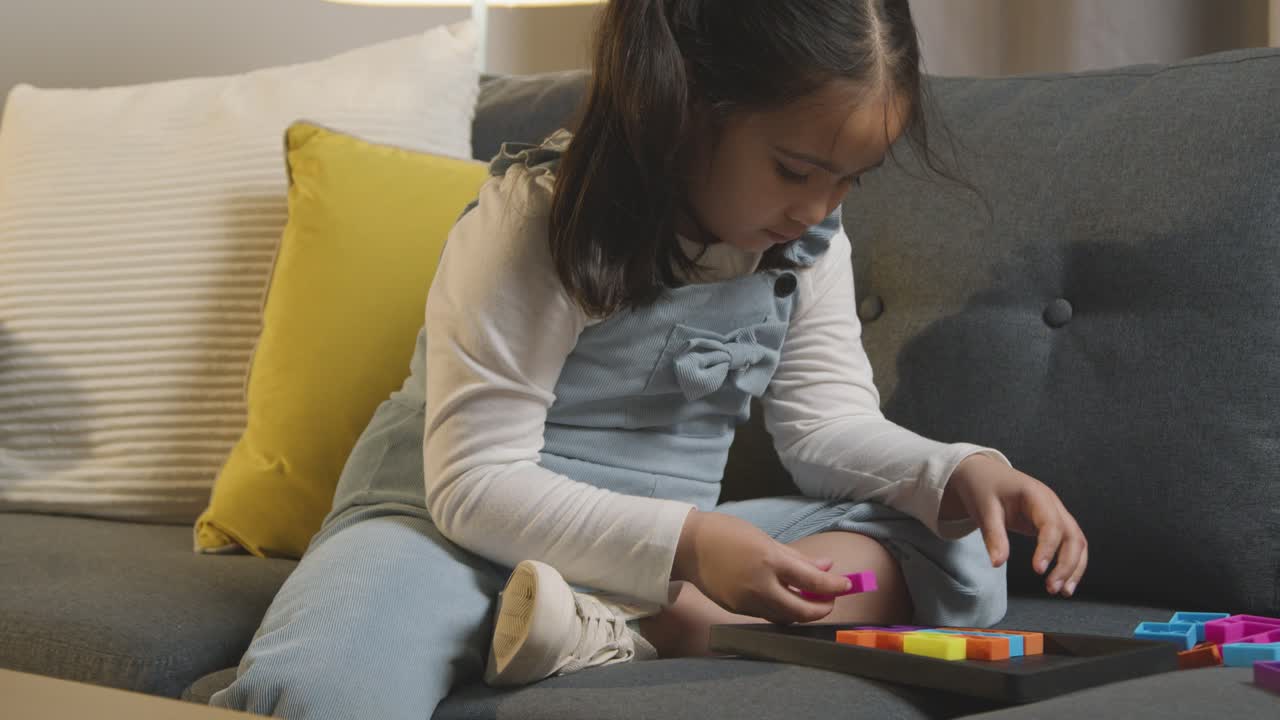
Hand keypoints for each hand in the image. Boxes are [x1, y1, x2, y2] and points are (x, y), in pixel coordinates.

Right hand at [671, 509, 852, 623]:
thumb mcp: (764, 538)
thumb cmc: (727, 534)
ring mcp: (747, 602)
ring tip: (809, 597)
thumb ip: (797, 556)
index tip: (847, 585)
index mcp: (769, 562)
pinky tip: (785, 597)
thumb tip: (825, 566)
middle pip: (802, 611)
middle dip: (822, 608)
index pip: (813, 582)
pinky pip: (767, 614)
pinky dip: (782, 609)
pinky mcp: (736, 610)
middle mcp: (760, 587)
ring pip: (785, 617)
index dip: (835, 586)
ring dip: (802, 611)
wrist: (687, 546)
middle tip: (830, 599)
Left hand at [940, 455, 1087, 596]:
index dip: (1048, 548)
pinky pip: (1069, 544)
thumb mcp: (984, 509)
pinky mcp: (1053, 524)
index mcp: (1036, 495)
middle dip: (1067, 564)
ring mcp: (1056, 513)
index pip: (1051, 524)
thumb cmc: (984, 488)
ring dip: (1073, 568)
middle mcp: (1052, 504)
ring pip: (1077, 542)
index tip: (1038, 570)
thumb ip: (993, 535)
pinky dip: (1070, 563)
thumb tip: (997, 563)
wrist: (984, 473)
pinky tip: (1063, 583)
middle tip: (1052, 588)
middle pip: (1072, 535)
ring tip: (1063, 592)